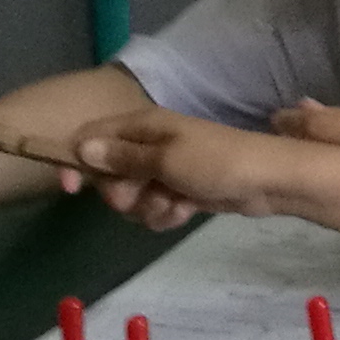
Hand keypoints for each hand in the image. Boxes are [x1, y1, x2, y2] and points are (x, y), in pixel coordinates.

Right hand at [73, 106, 291, 223]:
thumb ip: (122, 156)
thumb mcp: (164, 159)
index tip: (73, 191)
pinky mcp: (180, 190)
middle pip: (108, 174)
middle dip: (120, 193)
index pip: (91, 137)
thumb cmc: (215, 161)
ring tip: (173, 203)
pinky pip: (154, 208)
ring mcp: (166, 168)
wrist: (267, 180)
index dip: (76, 163)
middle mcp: (150, 144)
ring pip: (132, 197)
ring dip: (147, 208)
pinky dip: (165, 214)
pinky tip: (184, 212)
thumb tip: (81, 146)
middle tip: (139, 196)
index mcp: (143, 126)